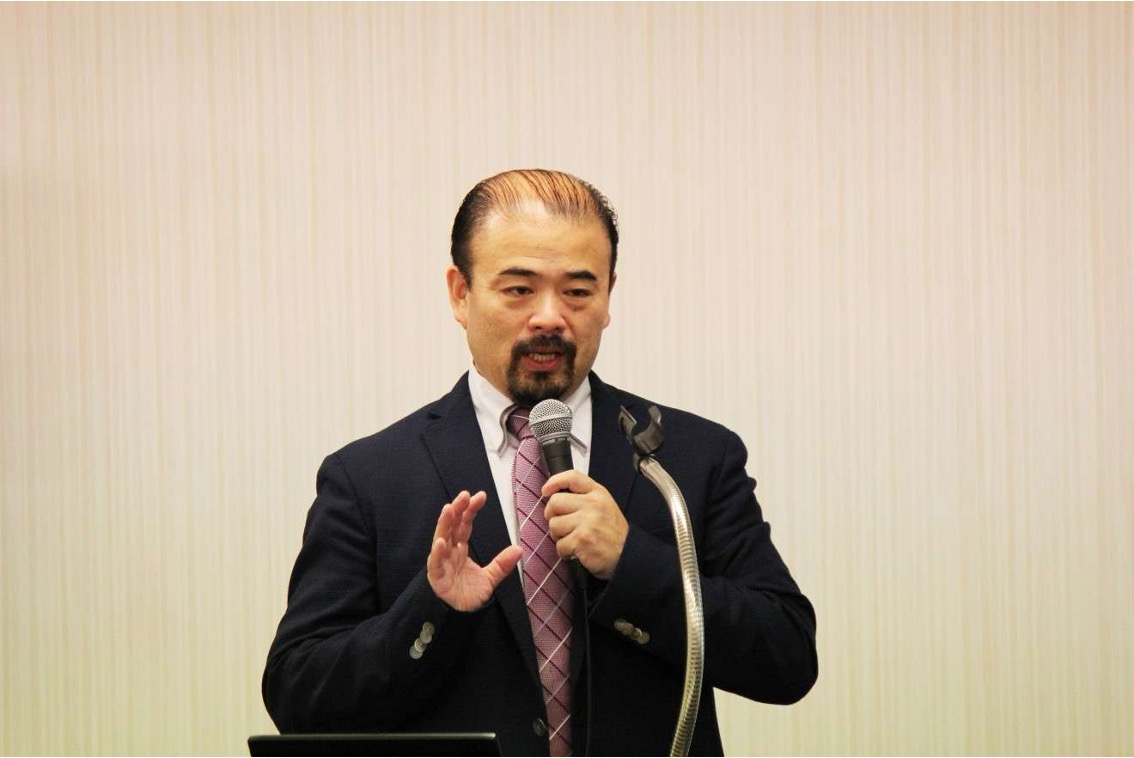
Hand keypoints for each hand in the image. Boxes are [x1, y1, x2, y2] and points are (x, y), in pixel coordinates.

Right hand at [427, 490, 522, 610]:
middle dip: (457, 510)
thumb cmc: (469, 595)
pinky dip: (437, 553)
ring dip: (444, 524)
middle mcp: (449, 552)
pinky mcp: (436, 577)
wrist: (460, 617)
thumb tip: (519, 549)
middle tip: (464, 495)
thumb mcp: (490, 578)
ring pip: (441, 539)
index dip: (470, 510)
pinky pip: (436, 563)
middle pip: (452, 527)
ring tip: (449, 508)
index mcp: (460, 550)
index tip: (480, 496)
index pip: (465, 525)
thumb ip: (502, 564)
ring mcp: (442, 563)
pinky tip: (441, 542)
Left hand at [542, 471, 628, 579]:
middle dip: (552, 516)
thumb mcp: (604, 505)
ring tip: (572, 539)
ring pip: (554, 524)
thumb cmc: (613, 533)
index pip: (572, 477)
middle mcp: (593, 504)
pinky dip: (564, 552)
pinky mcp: (582, 540)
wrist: (627, 555)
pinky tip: (576, 551)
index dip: (554, 481)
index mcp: (598, 493)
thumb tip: (554, 495)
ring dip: (558, 536)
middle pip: (555, 502)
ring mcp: (587, 522)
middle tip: (562, 525)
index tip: (546, 491)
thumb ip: (583, 497)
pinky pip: (559, 545)